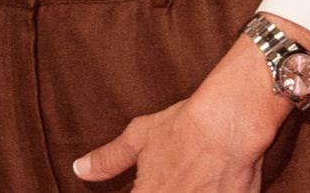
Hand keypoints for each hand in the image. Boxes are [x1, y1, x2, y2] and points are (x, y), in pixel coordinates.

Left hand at [71, 16, 309, 191]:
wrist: (230, 123)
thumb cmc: (185, 126)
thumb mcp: (140, 136)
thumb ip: (109, 159)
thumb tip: (79, 169)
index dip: (138, 192)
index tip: (143, 185)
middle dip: (165, 188)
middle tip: (173, 176)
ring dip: (186, 189)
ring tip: (191, 177)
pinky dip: (209, 191)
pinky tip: (209, 182)